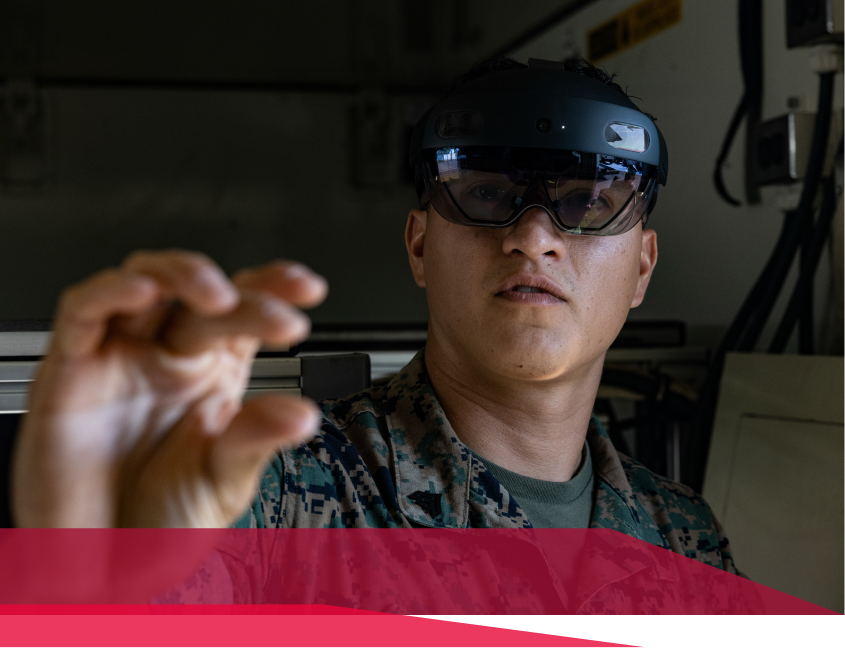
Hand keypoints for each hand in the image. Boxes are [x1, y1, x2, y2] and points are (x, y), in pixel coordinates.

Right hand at [11, 250, 327, 527]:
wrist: (100, 574)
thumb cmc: (161, 526)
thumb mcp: (223, 482)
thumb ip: (256, 441)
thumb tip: (301, 414)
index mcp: (212, 375)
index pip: (245, 312)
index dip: (274, 288)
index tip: (308, 289)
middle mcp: (169, 358)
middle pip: (205, 298)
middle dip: (248, 300)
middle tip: (282, 321)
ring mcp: (121, 359)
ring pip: (146, 281)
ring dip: (184, 274)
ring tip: (221, 298)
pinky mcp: (71, 369)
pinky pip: (84, 312)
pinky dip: (111, 292)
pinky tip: (144, 291)